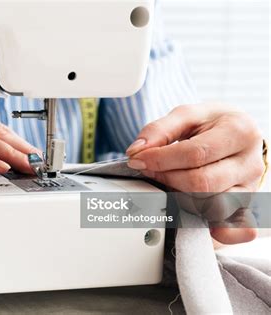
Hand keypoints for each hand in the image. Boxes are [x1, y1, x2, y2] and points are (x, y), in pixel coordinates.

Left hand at [126, 104, 264, 243]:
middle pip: (202, 183)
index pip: (195, 154)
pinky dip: (216, 230)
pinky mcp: (245, 207)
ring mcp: (250, 188)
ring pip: (212, 206)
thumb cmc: (211, 124)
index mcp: (239, 132)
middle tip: (150, 171)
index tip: (138, 160)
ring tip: (171, 184)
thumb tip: (137, 151)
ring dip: (182, 199)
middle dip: (167, 179)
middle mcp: (250, 162)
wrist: (237, 133)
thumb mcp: (185, 115)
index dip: (160, 160)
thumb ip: (159, 130)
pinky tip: (201, 224)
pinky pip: (234, 228)